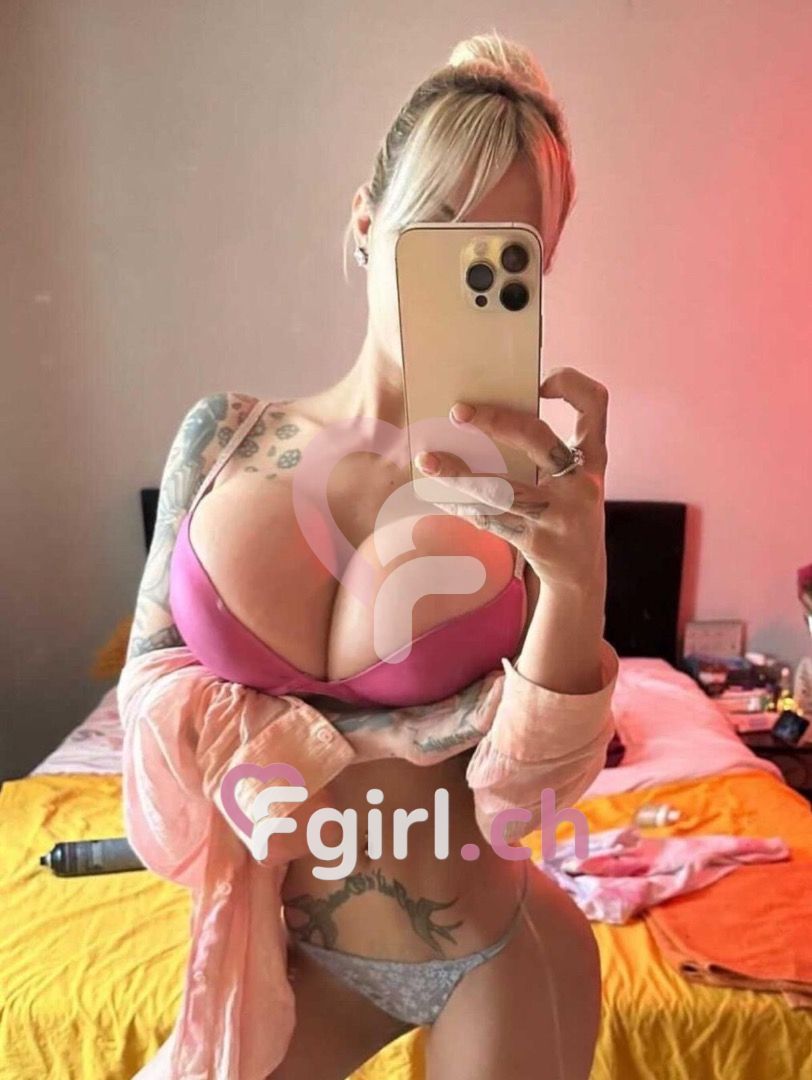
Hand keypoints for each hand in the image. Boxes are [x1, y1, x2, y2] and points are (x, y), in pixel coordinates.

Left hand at [413, 365, 608, 590]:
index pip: (595, 405)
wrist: (580, 575)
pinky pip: (490, 519)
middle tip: (458, 412)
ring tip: (428, 461)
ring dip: (460, 474)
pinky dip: (461, 505)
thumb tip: (483, 416)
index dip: (571, 384)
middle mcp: (583, 483)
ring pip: (502, 488)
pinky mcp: (537, 542)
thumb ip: (544, 450)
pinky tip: (440, 494)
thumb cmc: (566, 512)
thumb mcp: (571, 478)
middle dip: (496, 421)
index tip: (540, 380)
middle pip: (538, 439)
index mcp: (594, 458)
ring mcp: (561, 515)